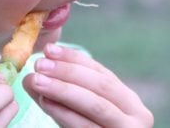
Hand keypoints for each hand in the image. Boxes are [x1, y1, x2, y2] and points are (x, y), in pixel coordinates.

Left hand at [23, 44, 153, 127]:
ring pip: (96, 105)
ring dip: (64, 90)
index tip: (49, 50)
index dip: (75, 59)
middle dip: (68, 72)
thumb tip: (31, 75)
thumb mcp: (80, 118)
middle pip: (100, 86)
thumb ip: (61, 97)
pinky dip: (66, 114)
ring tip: (37, 80)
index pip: (102, 73)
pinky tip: (47, 103)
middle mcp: (139, 117)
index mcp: (131, 103)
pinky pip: (87, 127)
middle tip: (40, 64)